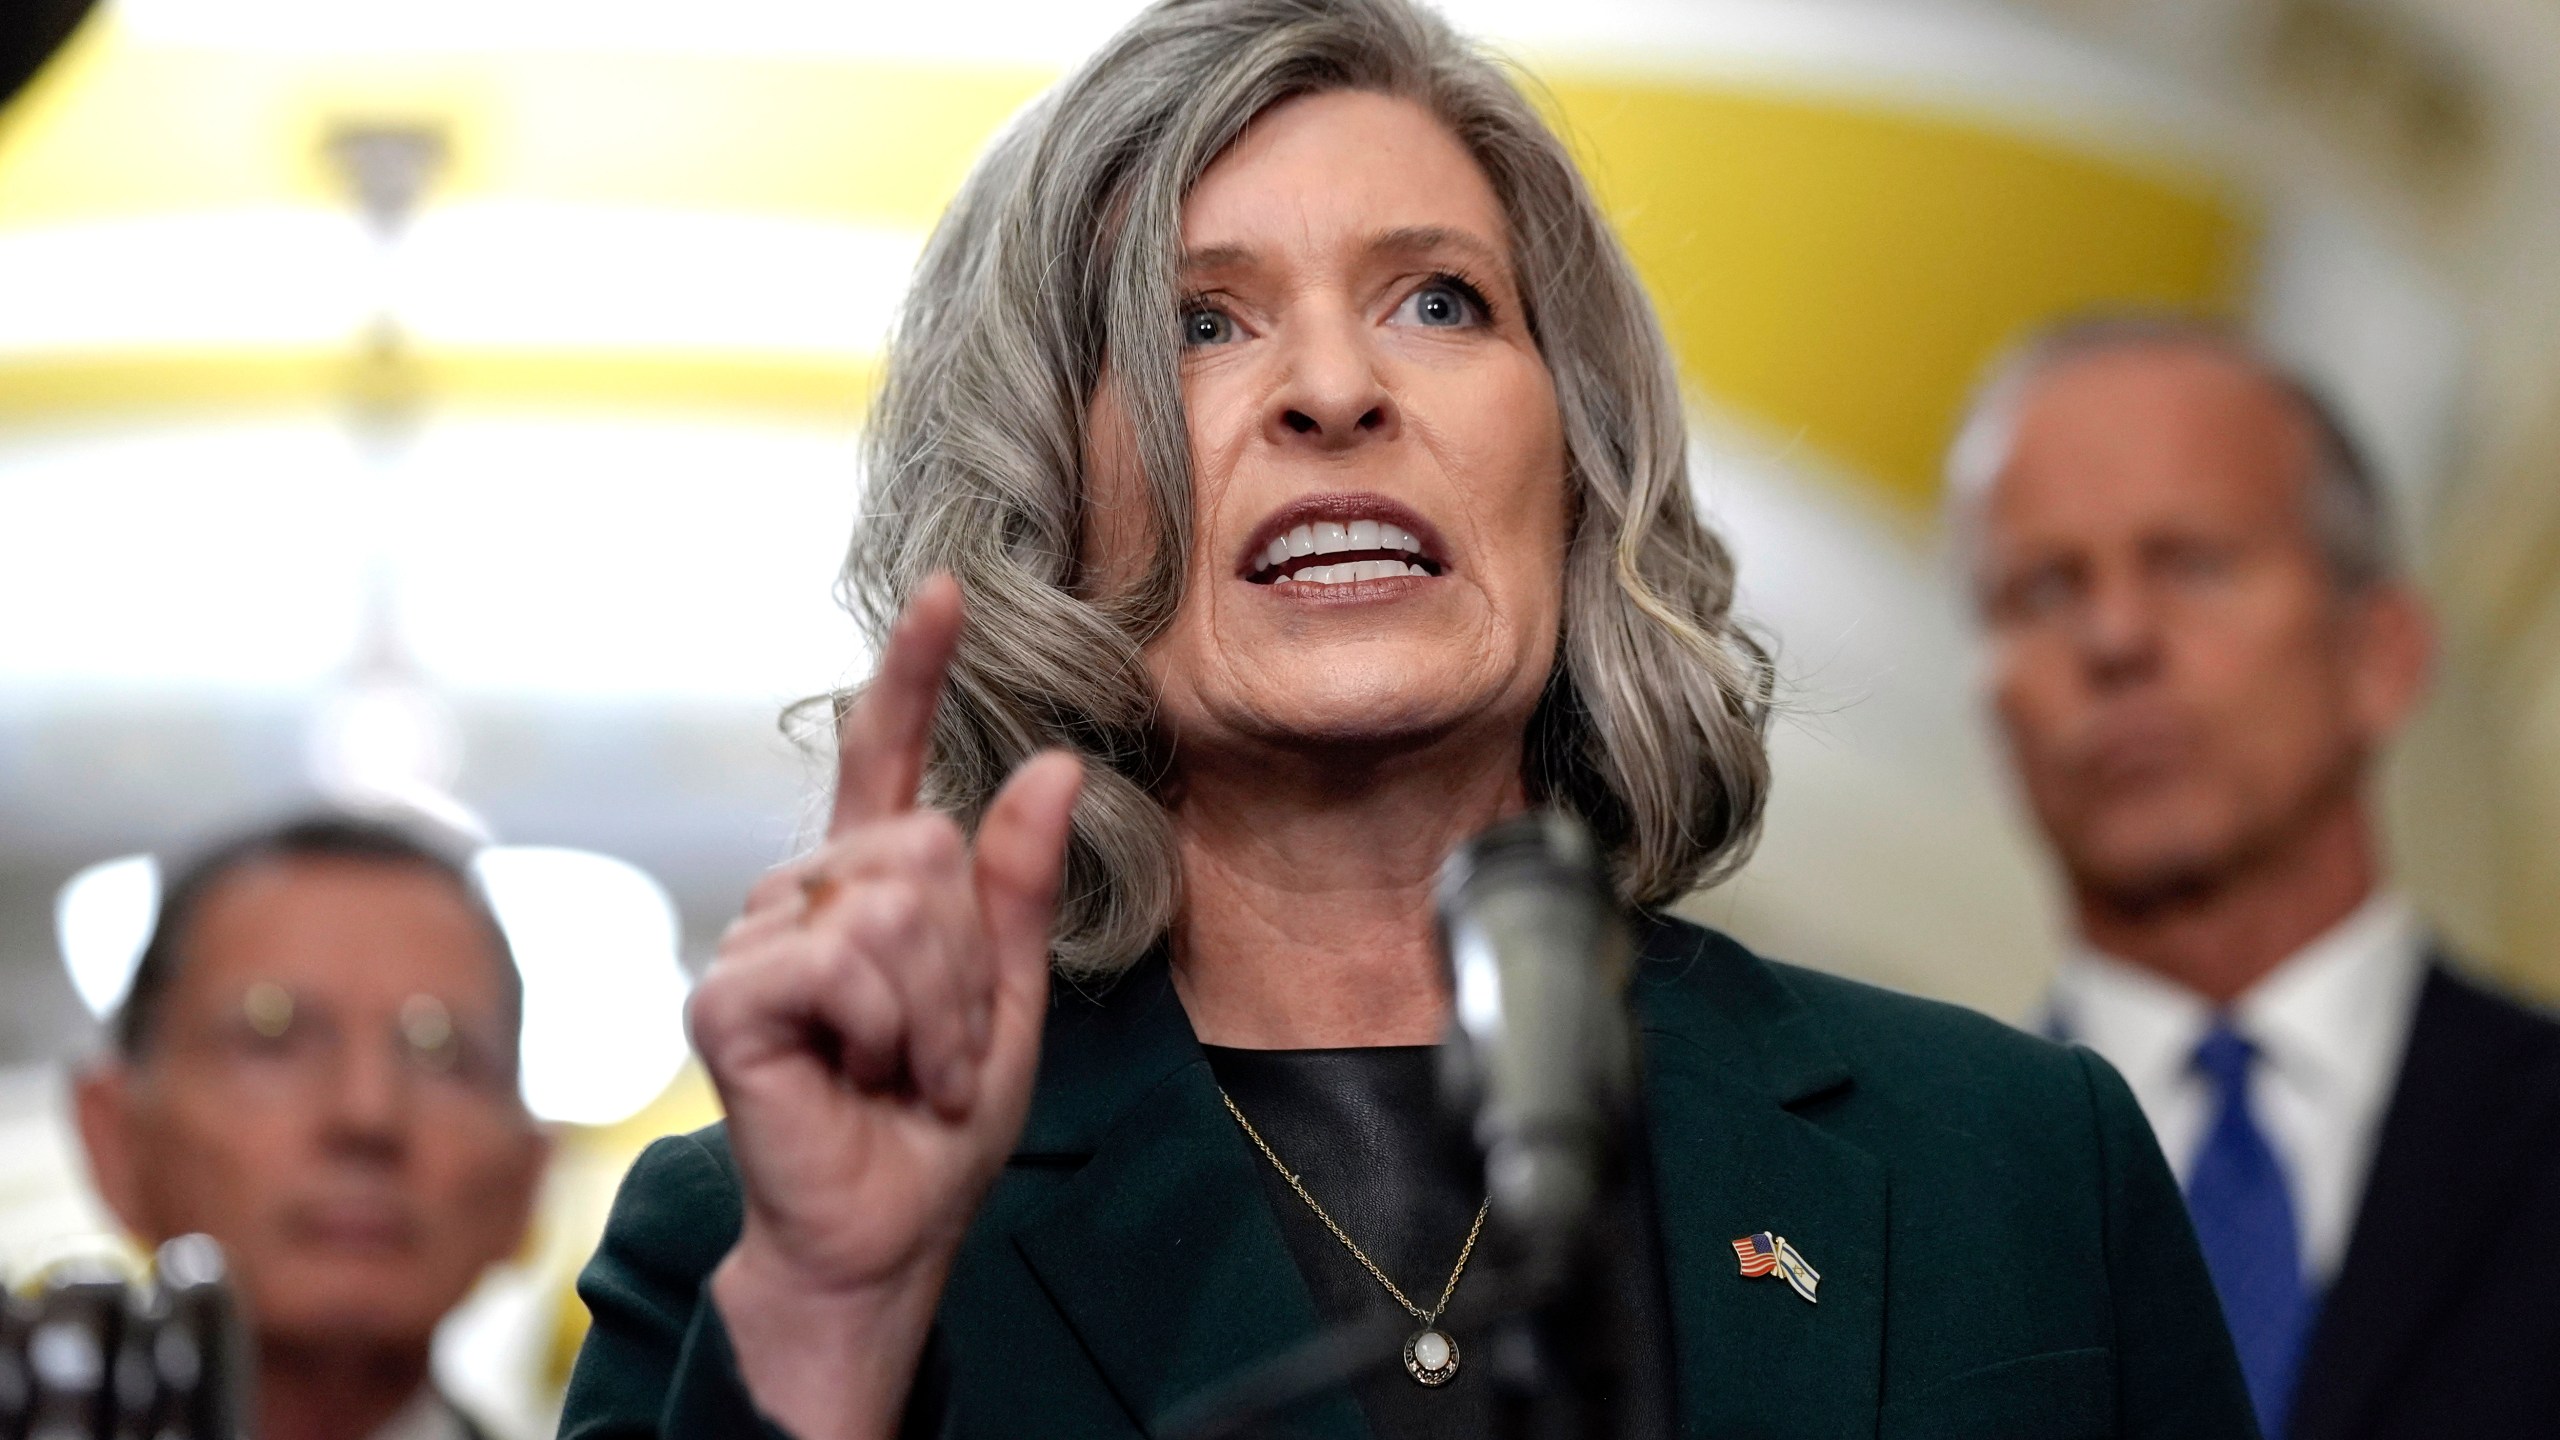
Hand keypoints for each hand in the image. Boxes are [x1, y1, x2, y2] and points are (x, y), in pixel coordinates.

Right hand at [689, 574, 1080, 1435]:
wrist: (885, 1235)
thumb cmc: (932, 1128)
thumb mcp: (1008, 999)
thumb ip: (1019, 887)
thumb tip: (1055, 763)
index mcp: (873, 892)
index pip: (886, 761)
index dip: (913, 675)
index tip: (947, 592)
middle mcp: (804, 900)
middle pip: (923, 849)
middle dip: (967, 964)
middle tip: (940, 1046)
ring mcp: (755, 945)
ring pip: (892, 908)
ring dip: (935, 1010)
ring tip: (905, 1072)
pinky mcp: (726, 997)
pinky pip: (841, 962)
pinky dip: (886, 1029)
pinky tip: (861, 1077)